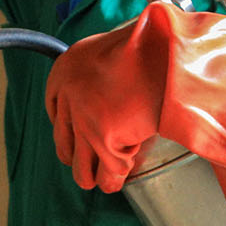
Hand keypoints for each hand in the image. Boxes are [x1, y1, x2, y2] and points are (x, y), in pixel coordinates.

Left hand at [45, 1, 225, 205]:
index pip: (54, 104)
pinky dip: (116, 178)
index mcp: (68, 65)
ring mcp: (83, 117)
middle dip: (77, 153)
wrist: (172, 51)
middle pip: (63, 139)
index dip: (69, 123)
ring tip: (102, 180)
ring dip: (94, 172)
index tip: (76, 132)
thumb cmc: (158, 44)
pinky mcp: (103, 138)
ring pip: (80, 162)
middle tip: (88, 163)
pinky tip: (120, 181)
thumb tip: (121, 70)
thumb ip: (115, 61)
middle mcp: (68, 92)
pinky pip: (108, 170)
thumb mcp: (124, 46)